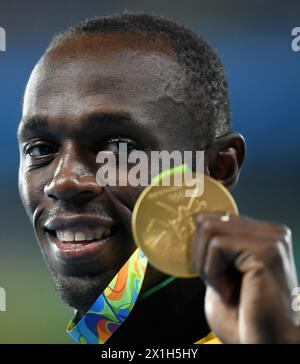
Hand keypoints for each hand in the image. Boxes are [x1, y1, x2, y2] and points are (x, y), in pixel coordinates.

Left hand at [192, 212, 299, 342]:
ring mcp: (272, 239)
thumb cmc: (245, 315)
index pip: (215, 217)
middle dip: (200, 256)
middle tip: (217, 284)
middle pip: (208, 221)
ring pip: (210, 230)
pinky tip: (229, 292)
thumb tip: (195, 221)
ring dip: (206, 265)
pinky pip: (217, 246)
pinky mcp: (266, 251)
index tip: (209, 273)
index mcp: (263, 234)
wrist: (266, 345)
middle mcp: (271, 232)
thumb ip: (216, 243)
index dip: (200, 245)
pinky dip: (212, 272)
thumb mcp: (225, 270)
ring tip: (223, 288)